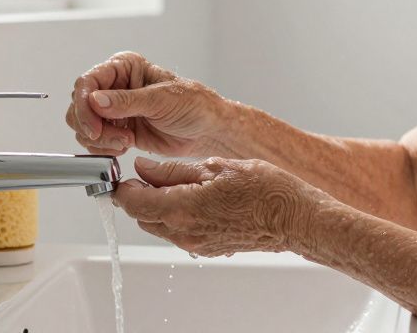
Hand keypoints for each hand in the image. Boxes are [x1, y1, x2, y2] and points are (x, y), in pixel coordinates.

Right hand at [65, 51, 232, 156]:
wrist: (208, 130)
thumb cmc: (194, 105)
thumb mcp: (161, 100)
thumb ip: (126, 101)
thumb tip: (95, 100)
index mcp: (124, 67)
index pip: (88, 82)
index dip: (84, 105)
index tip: (93, 127)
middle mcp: (115, 86)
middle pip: (79, 105)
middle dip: (91, 126)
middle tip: (114, 138)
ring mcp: (114, 110)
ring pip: (84, 125)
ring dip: (100, 139)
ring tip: (125, 141)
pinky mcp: (118, 130)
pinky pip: (95, 141)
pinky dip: (103, 148)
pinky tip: (124, 147)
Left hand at [112, 156, 318, 256]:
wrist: (294, 218)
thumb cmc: (265, 190)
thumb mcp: (216, 167)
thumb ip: (174, 170)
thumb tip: (145, 169)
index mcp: (183, 209)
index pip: (133, 202)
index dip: (121, 187)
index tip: (122, 174)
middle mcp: (185, 233)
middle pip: (142, 217)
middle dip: (136, 196)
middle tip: (144, 174)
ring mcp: (197, 244)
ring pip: (159, 226)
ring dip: (156, 207)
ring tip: (171, 182)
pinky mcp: (208, 248)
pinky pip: (179, 233)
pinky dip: (174, 216)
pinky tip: (192, 197)